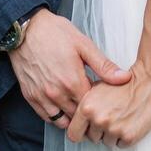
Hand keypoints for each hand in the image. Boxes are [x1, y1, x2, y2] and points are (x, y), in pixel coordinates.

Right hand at [9, 9, 131, 127]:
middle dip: (88, 114)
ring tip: (79, 108)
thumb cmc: (55, 33)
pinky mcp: (30, 96)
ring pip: (62, 121)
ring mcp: (42, 97)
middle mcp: (57, 94)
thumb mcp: (83, 45)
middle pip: (78, 117)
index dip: (100, 104)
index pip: (93, 107)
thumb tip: (125, 78)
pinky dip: (56, 116)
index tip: (103, 98)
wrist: (24, 29)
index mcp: (73, 82)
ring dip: (72, 118)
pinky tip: (63, 106)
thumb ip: (104, 66)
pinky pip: (46, 117)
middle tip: (94, 107)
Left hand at [66, 60, 150, 147]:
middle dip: (99, 131)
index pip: (73, 134)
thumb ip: (84, 105)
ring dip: (113, 134)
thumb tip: (76, 118)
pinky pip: (121, 144)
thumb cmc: (124, 84)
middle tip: (110, 117)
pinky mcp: (128, 136)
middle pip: (92, 139)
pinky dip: (125, 137)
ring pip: (107, 142)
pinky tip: (129, 122)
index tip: (86, 129)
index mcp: (87, 107)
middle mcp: (98, 119)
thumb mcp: (97, 88)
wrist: (148, 82)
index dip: (80, 132)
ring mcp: (113, 129)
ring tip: (121, 117)